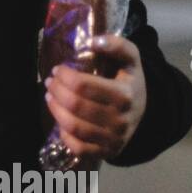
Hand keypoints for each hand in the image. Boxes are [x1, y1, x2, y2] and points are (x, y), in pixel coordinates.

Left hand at [43, 34, 145, 164]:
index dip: (64, 76)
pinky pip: (78, 147)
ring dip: (55, 109)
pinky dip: (64, 134)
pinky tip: (60, 119)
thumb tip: (93, 41)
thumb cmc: (129, 81)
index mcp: (126, 95)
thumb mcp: (131, 59)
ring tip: (49, 96)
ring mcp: (114, 139)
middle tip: (49, 82)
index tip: (57, 69)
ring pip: (73, 126)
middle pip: (75, 106)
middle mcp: (120, 120)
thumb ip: (117, 45)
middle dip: (56, 91)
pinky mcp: (107, 152)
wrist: (142, 111)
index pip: (83, 86)